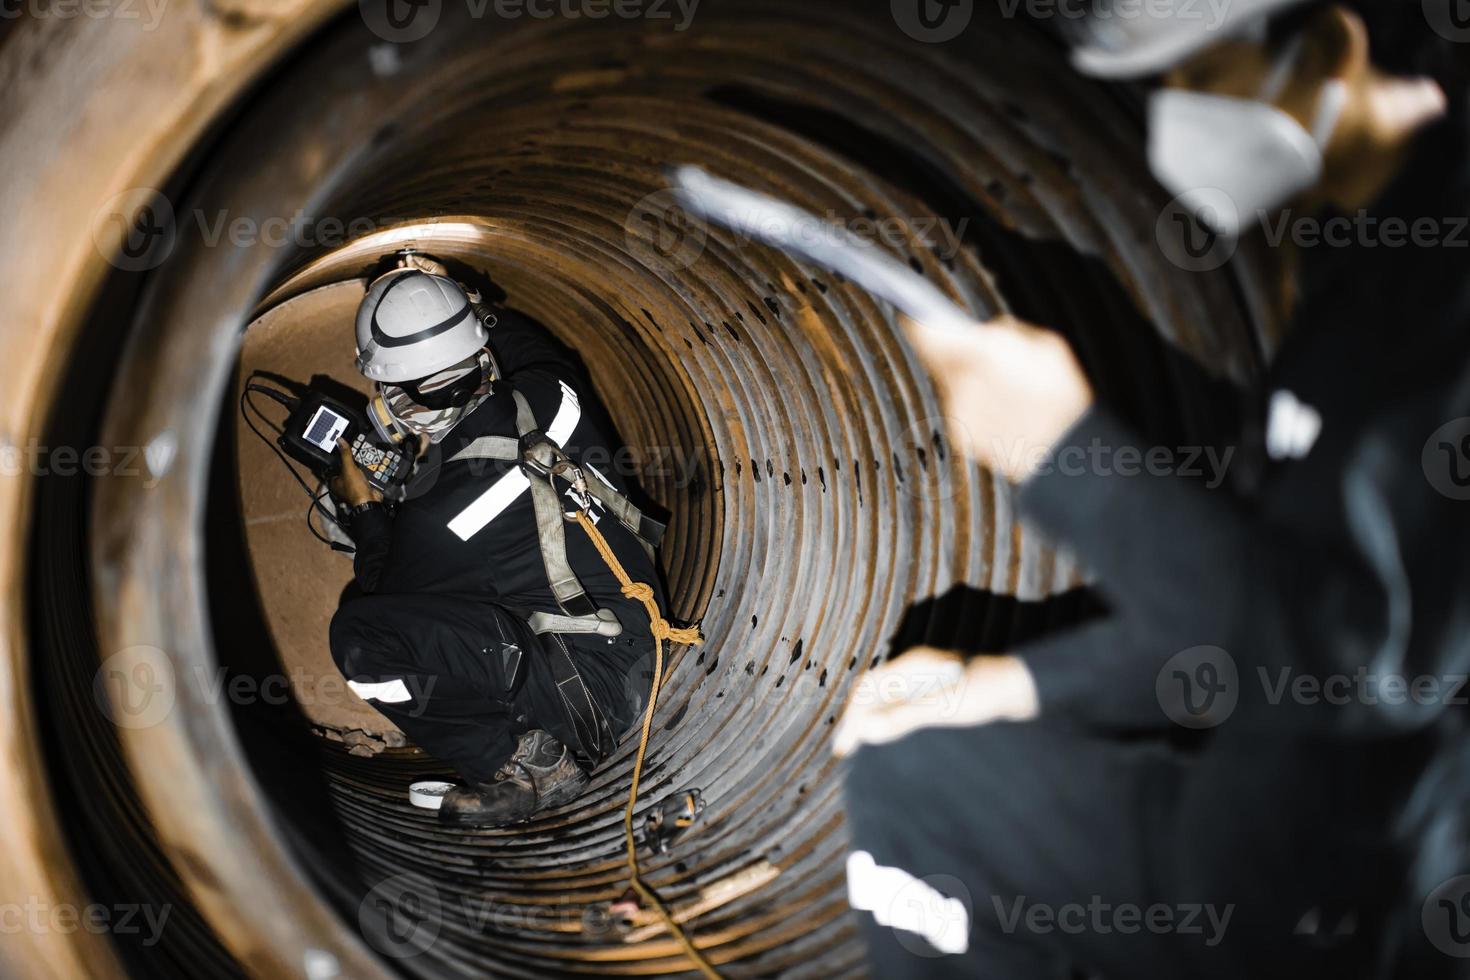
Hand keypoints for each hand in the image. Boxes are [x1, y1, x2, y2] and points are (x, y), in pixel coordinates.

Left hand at [329, 438, 380, 507]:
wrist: (369, 500)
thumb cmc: (355, 488)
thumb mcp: (349, 468)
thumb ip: (345, 454)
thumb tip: (340, 441)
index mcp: (333, 482)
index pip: (331, 468)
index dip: (334, 460)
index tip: (338, 451)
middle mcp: (341, 486)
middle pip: (343, 470)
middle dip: (348, 463)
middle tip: (351, 452)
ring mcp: (352, 487)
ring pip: (353, 473)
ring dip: (357, 467)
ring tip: (360, 457)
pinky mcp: (361, 487)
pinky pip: (362, 476)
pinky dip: (364, 472)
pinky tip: (367, 466)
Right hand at [832, 648, 1039, 756]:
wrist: (1023, 686)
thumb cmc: (989, 693)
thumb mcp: (946, 707)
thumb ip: (906, 717)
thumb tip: (867, 731)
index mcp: (913, 666)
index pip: (868, 688)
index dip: (852, 717)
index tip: (845, 747)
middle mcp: (915, 669)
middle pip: (873, 692)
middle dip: (856, 719)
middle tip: (845, 751)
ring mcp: (926, 679)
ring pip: (886, 699)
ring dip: (871, 721)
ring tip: (860, 748)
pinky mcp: (937, 691)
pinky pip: (902, 705)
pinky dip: (889, 721)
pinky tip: (889, 738)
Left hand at [904, 313, 1092, 482]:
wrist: (1065, 454)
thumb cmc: (1062, 398)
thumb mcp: (1048, 347)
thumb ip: (1008, 332)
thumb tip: (985, 330)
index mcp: (983, 354)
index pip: (929, 334)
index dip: (919, 325)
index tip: (914, 318)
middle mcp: (962, 384)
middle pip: (939, 360)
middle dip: (953, 355)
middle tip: (979, 358)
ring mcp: (959, 413)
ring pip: (951, 386)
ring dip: (968, 384)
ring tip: (1005, 391)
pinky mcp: (960, 437)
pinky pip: (960, 412)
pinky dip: (975, 410)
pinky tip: (1002, 413)